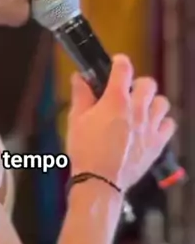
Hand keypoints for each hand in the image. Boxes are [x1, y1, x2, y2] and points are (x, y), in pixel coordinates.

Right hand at [66, 55, 175, 192]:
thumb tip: (79, 77)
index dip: (120, 62)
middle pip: (148, 83)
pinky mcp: (158, 143)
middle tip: (127, 94)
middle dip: (137, 85)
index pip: (124, 68)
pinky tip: (150, 127)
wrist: (100, 181)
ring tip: (141, 110)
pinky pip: (169, 125)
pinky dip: (162, 123)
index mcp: (116, 100)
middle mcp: (137, 109)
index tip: (116, 64)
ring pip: (162, 102)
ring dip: (152, 103)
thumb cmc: (84, 150)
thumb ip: (80, 95)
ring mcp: (150, 126)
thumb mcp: (75, 120)